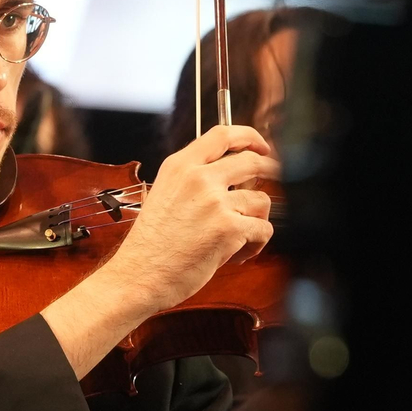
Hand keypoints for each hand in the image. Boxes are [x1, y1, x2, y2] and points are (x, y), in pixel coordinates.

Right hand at [40, 124, 278, 378]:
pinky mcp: (229, 228)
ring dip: (256, 220)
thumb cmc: (150, 245)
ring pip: (261, 201)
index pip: (223, 134)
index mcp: (179, 166)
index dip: (250, 137)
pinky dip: (256, 244)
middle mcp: (198, 178)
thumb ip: (193, 180)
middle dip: (269, 172)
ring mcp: (215, 202)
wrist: (138, 275)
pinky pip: (263, 229)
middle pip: (251, 161)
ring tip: (238, 238)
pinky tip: (237, 254)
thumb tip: (231, 178)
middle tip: (273, 183)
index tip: (261, 146)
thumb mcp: (164, 194)